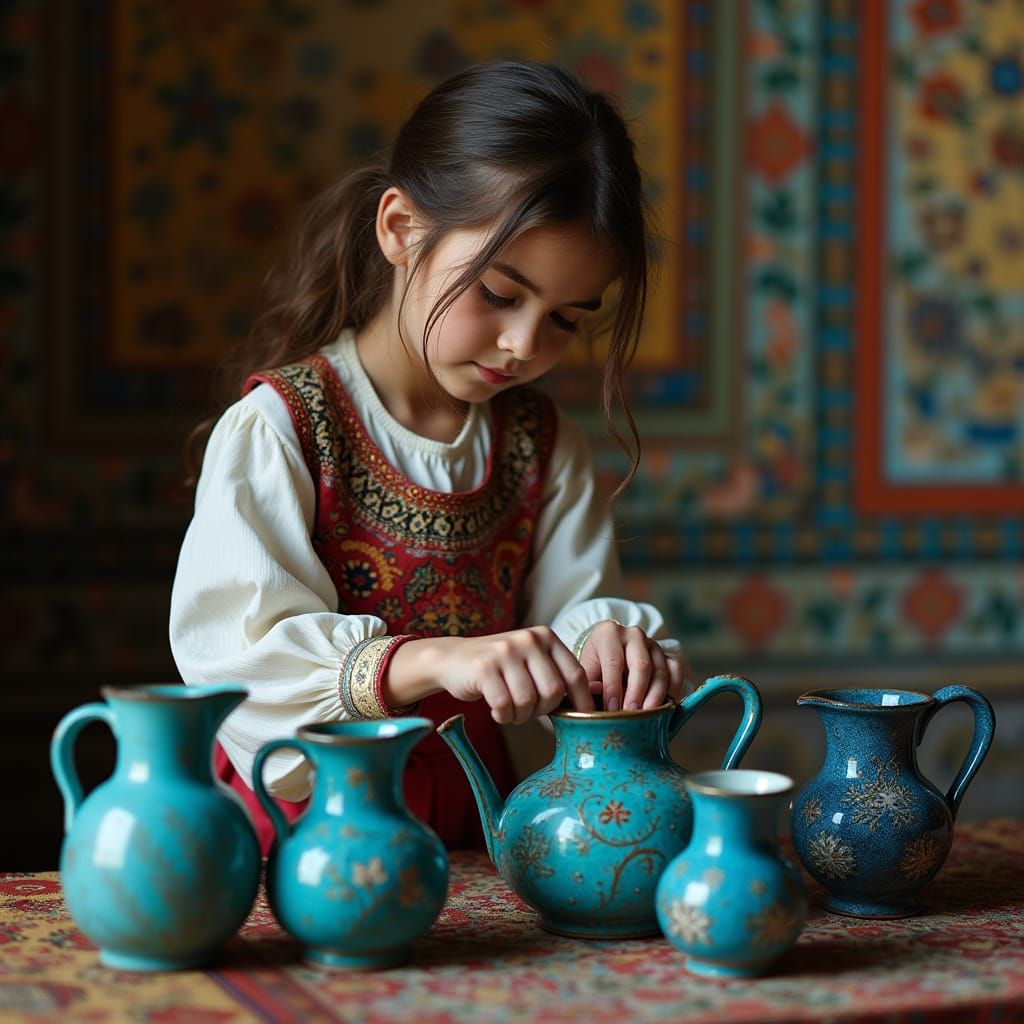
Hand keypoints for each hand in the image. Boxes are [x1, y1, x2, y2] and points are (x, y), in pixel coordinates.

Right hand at [386, 628, 594, 724]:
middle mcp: (528, 639)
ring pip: (529, 701)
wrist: (452, 659)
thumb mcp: (530, 662)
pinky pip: (505, 706)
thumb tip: (589, 709)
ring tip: (509, 708)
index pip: (575, 674)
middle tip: (527, 710)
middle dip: (542, 710)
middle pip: (553, 692)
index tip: (585, 721)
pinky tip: (496, 709)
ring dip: (520, 716)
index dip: (583, 701)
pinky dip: (503, 716)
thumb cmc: (500, 669)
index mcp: (545, 637)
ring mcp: (505, 652)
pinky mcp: (484, 668)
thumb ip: (555, 676)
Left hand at [577, 621, 685, 711]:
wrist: (608, 657)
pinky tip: (666, 707)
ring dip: (656, 695)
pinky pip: (676, 671)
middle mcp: (633, 635)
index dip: (613, 687)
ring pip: (660, 669)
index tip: (612, 709)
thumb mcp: (586, 671)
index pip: (613, 661)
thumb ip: (588, 682)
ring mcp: (653, 644)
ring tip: (649, 715)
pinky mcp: (666, 655)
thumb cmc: (594, 667)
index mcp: (608, 634)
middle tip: (632, 713)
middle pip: (641, 664)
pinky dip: (673, 690)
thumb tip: (595, 691)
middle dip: (637, 692)